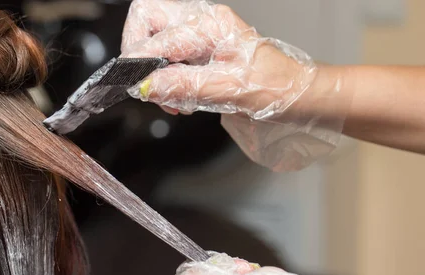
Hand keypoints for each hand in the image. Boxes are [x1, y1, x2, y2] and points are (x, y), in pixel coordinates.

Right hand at [121, 0, 348, 170]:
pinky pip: (169, 55)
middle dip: (139, 51)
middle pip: (148, 18)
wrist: (296, 95)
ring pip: (155, 37)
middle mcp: (204, 22)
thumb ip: (184, 86)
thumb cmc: (274, 88)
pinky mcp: (202, 49)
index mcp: (211, 25)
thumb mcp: (228, 90)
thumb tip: (146, 86)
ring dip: (154, 70)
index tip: (137, 88)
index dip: (140, 63)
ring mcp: (202, 34)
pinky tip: (182, 97)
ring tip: (173, 98)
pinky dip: (167, 78)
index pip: (156, 36)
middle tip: (148, 83)